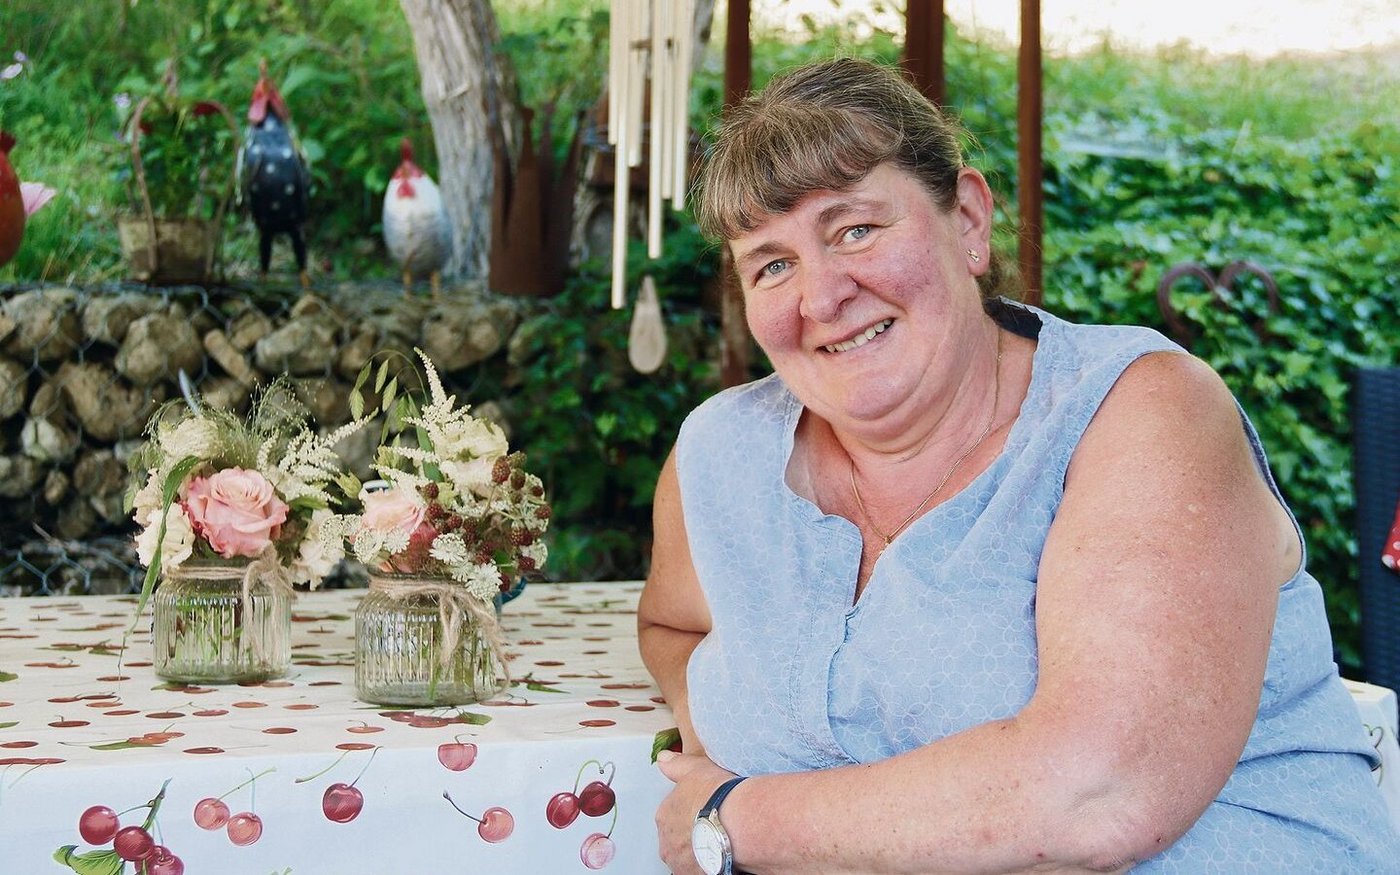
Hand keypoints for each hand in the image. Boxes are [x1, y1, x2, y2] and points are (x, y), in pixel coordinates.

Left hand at [655, 750, 737, 874]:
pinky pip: (702, 871)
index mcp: (665, 816)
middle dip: (693, 835)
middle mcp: (668, 842)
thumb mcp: (695, 769)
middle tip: (715, 827)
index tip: (706, 810)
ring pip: (689, 858)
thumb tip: (663, 759)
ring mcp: (681, 862)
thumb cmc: (718, 797)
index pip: (673, 816)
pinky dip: (712, 865)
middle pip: (678, 840)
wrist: (738, 823)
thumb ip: (676, 766)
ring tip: (722, 843)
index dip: (691, 813)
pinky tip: (726, 857)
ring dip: (701, 852)